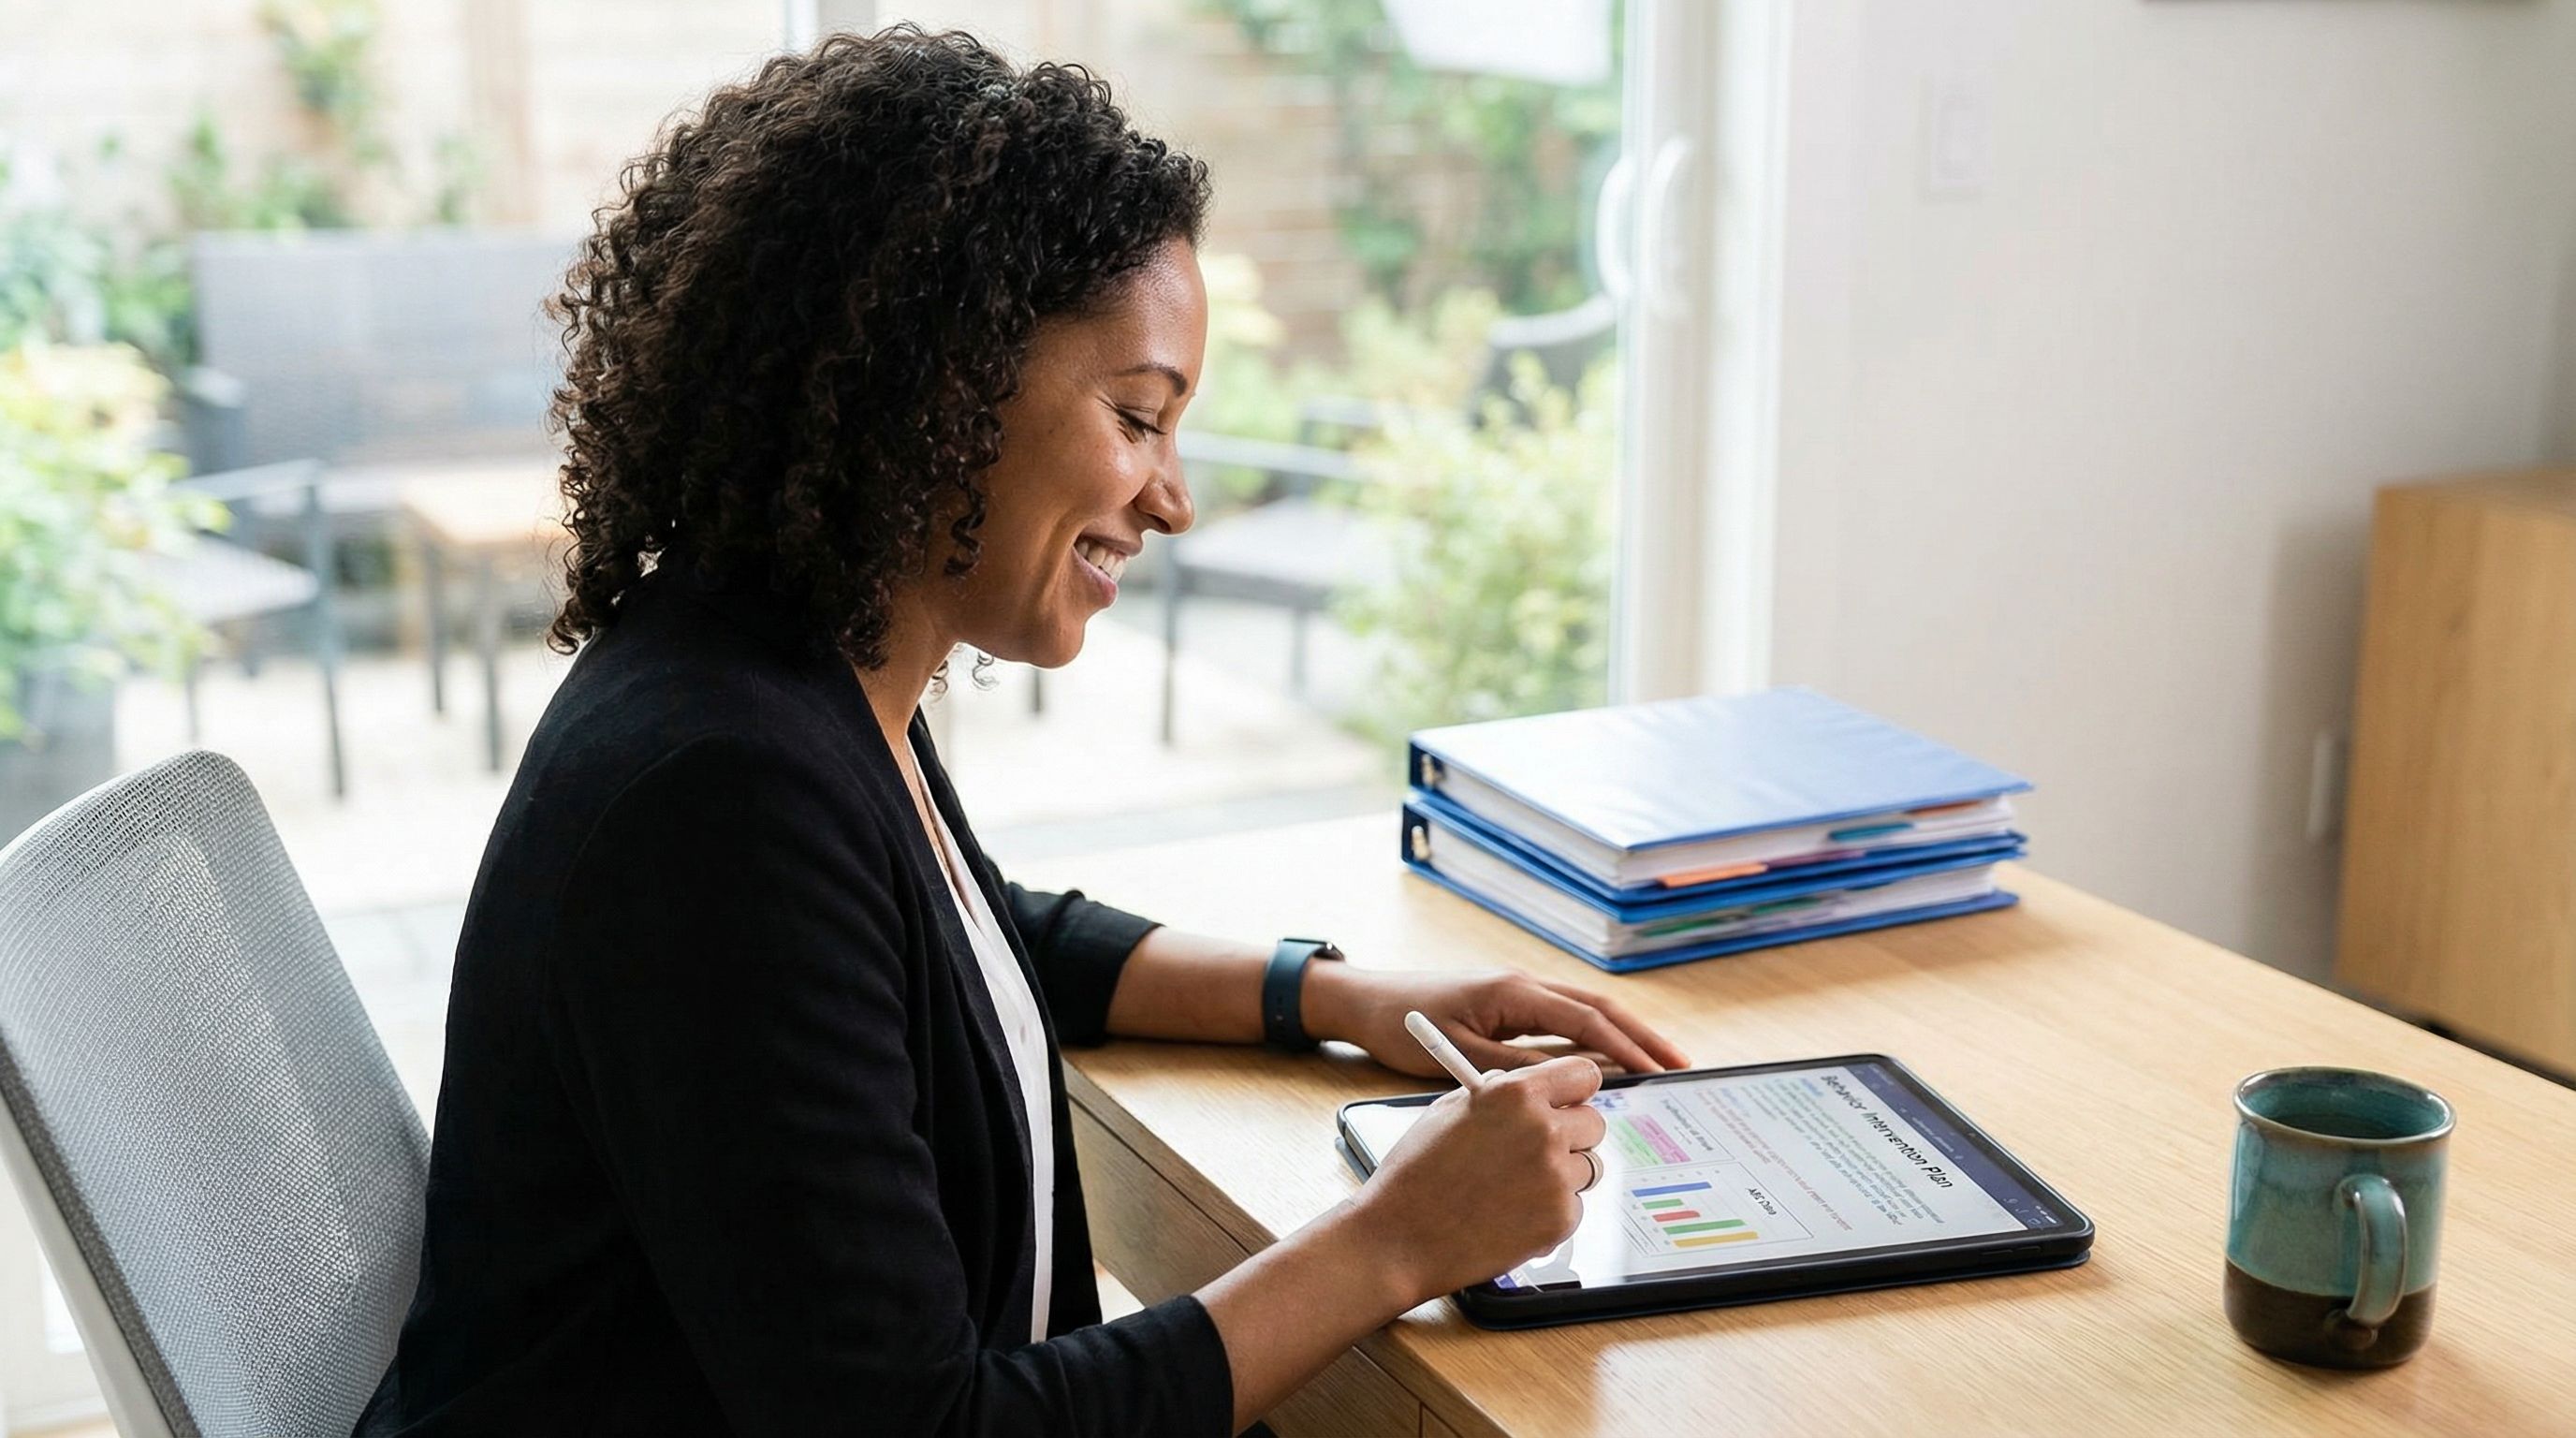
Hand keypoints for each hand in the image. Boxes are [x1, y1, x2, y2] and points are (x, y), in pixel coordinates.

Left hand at [1305, 965, 1691, 1077]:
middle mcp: (1522, 984)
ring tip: (1659, 1064)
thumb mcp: (1461, 1058)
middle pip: (1599, 1007)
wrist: (1365, 1001)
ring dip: (1623, 1035)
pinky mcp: (1509, 1004)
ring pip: (1585, 1010)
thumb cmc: (1404, 1026)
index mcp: (1514, 991)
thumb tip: (1572, 1078)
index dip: (1626, 1048)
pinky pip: (1563, 1019)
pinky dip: (1593, 1037)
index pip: (1587, 1019)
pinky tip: (1610, 1061)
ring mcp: (1517, 991)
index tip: (1659, 1072)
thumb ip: (1518, 1068)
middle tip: (1680, 1064)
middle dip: (1641, 1036)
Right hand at [1346, 1055, 1610, 1299]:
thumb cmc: (1415, 1174)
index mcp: (1516, 1094)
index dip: (1576, 1089)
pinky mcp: (1560, 1220)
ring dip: (1562, 1175)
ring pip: (1588, 1167)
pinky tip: (1510, 1215)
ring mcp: (1556, 1178)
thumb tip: (1530, 1087)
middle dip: (1571, 1134)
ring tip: (1513, 1187)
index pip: (1584, 1074)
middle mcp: (1543, 1130)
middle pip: (1594, 1123)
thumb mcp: (1448, 1111)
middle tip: (1538, 1149)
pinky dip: (1550, 1212)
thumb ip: (1497, 1093)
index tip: (1570, 1100)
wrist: (1400, 1238)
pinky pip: (1573, 1206)